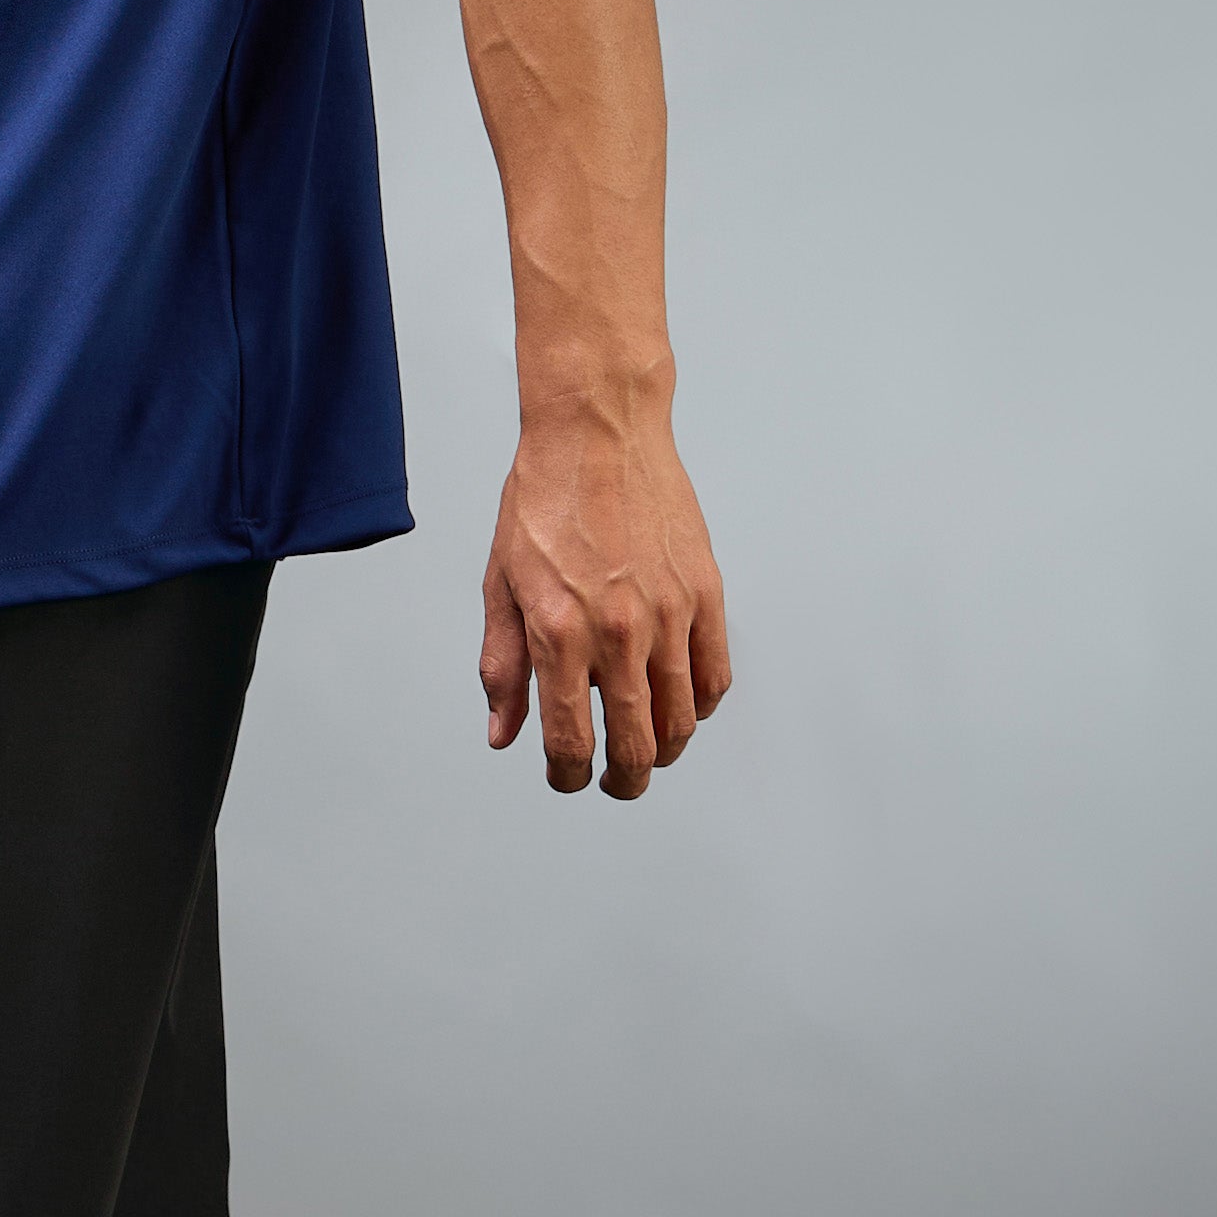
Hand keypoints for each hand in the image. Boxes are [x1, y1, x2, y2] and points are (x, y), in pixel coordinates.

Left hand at [483, 403, 729, 798]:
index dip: (568, 776)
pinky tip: (682, 708)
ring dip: (664, 750)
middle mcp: (617, 631)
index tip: (567, 779)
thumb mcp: (501, 586)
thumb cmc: (542, 502)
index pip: (569, 739)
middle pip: (634, 744)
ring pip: (681, 719)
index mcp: (559, 633)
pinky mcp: (704, 593)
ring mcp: (668, 613)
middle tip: (614, 783)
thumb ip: (503, 666)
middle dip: (622, 780)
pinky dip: (701, 706)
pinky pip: (715, 675)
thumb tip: (503, 735)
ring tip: (649, 752)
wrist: (596, 433)